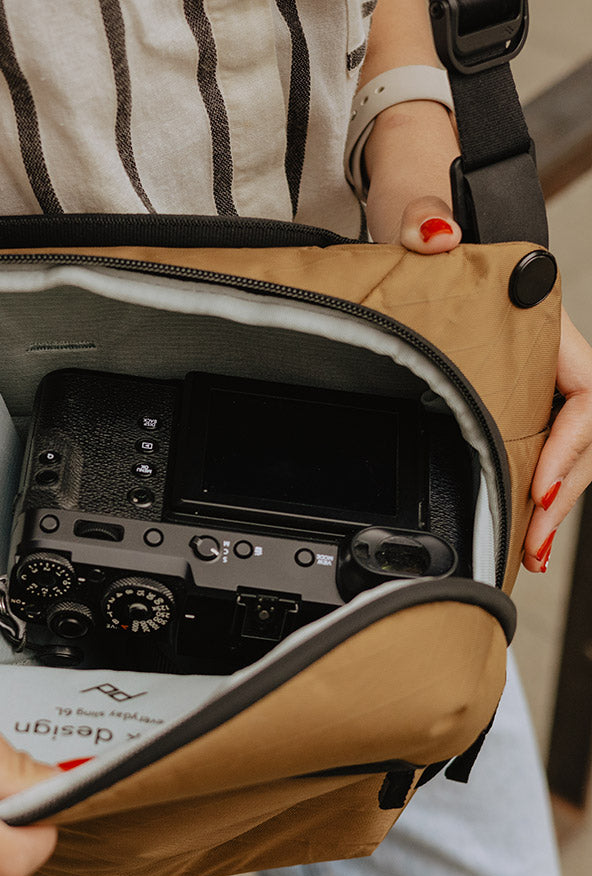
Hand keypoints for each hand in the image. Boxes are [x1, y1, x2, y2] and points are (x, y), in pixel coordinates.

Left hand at [391, 197, 591, 573]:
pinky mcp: (505, 391)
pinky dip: (534, 486)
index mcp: (542, 319)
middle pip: (584, 431)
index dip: (576, 442)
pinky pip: (535, 444)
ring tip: (533, 548)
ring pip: (565, 444)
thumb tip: (435, 234)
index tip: (545, 484)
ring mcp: (529, 373)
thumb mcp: (417, 217)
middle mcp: (546, 350)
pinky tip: (522, 521)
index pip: (589, 390)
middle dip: (565, 489)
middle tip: (536, 540)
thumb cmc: (425, 220)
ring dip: (554, 498)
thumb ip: (424, 221)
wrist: (412, 219)